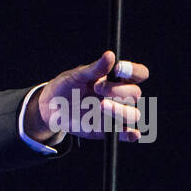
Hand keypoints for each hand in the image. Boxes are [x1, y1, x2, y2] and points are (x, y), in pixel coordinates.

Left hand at [32, 51, 150, 141]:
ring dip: (121, 111)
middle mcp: (121, 96)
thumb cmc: (67, 87)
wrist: (51, 108)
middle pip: (135, 94)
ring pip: (133, 114)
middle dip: (119, 90)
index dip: (133, 71)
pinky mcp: (108, 129)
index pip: (138, 74)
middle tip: (97, 88)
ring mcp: (116, 113)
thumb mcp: (77, 76)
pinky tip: (131, 134)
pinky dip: (130, 135)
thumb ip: (95, 68)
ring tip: (101, 106)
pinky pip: (125, 134)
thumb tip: (110, 55)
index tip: (118, 69)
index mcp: (117, 79)